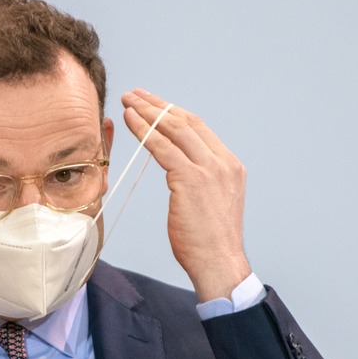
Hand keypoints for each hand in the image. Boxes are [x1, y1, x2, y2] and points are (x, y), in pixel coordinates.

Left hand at [121, 89, 250, 301]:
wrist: (219, 264)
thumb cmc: (209, 241)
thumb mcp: (211, 202)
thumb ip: (200, 180)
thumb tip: (180, 169)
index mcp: (230, 165)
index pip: (199, 128)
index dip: (173, 112)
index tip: (153, 103)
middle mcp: (222, 162)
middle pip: (186, 121)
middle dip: (158, 105)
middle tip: (135, 95)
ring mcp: (209, 169)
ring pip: (174, 129)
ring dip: (147, 111)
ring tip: (127, 101)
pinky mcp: (191, 179)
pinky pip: (163, 147)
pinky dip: (144, 130)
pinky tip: (129, 120)